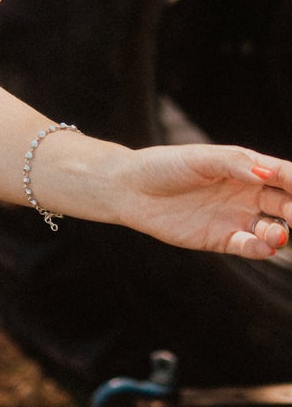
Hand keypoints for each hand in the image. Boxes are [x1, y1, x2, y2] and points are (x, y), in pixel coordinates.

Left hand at [115, 144, 291, 257]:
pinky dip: (259, 248)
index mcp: (244, 168)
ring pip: (272, 229)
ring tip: (276, 233)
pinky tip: (259, 245)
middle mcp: (245, 194)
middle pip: (284, 203)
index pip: (281, 174)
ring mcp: (235, 218)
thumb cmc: (164, 166)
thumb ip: (234, 164)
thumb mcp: (200, 158)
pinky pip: (249, 247)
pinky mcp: (221, 239)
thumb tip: (266, 173)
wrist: (130, 190)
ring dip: (279, 233)